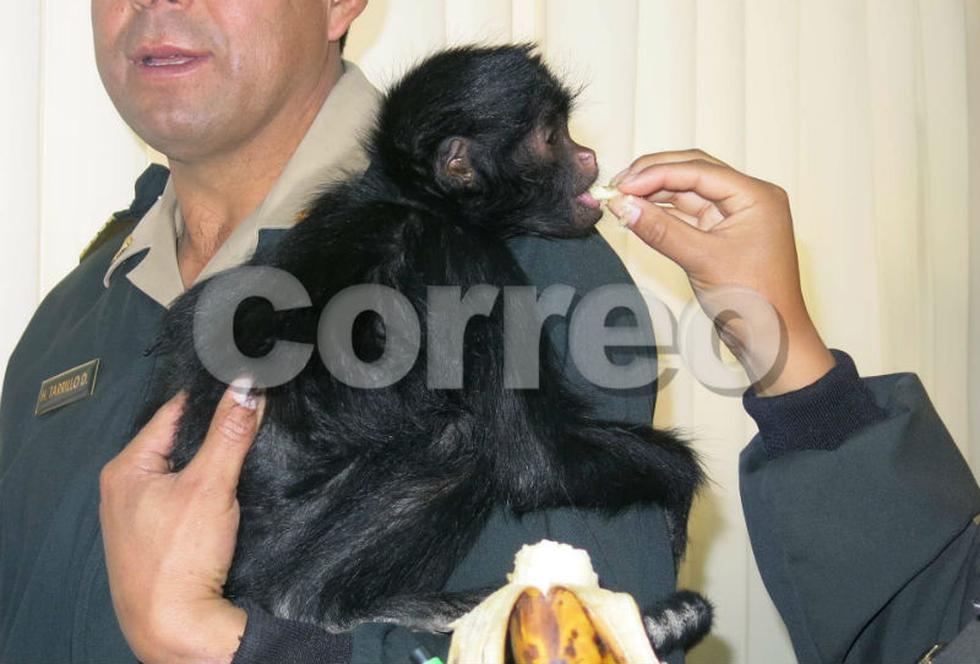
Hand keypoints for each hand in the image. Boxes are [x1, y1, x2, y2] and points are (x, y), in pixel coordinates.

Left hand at [100, 382, 264, 663]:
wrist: (175, 626)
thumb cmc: (181, 556)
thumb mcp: (211, 486)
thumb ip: (229, 434)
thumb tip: (247, 387)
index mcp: (125, 468)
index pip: (173, 414)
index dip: (210, 399)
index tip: (244, 387)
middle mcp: (123, 488)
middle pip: (177, 442)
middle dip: (213, 431)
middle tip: (253, 416)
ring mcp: (136, 515)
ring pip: (181, 470)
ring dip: (210, 462)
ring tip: (245, 448)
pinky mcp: (154, 537)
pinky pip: (182, 497)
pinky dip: (205, 488)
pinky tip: (228, 490)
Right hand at [607, 150, 834, 395]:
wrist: (771, 340)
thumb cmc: (756, 303)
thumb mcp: (701, 260)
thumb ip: (661, 230)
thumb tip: (625, 206)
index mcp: (756, 196)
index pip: (698, 170)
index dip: (656, 173)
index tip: (622, 185)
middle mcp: (748, 199)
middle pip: (693, 172)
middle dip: (653, 176)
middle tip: (617, 185)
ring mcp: (735, 216)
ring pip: (688, 191)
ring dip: (655, 193)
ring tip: (622, 199)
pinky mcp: (722, 234)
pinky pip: (688, 213)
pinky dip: (663, 213)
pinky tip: (639, 213)